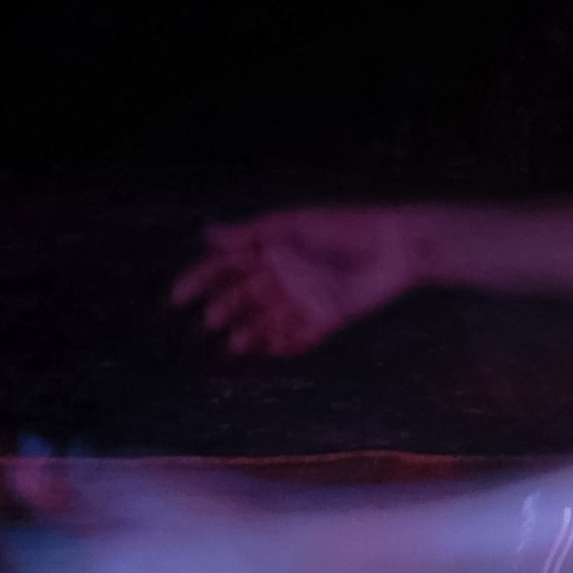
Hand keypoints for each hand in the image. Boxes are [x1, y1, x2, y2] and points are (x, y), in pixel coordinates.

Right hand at [170, 207, 431, 355]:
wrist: (394, 248)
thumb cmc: (343, 228)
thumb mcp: (293, 226)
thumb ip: (251, 233)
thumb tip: (206, 231)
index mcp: (269, 251)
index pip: (224, 267)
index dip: (199, 281)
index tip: (178, 297)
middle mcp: (280, 278)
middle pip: (240, 299)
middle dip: (224, 310)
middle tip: (214, 320)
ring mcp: (300, 302)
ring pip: (263, 324)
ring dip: (248, 335)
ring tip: (237, 342)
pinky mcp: (323, 321)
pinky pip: (295, 340)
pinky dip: (282, 345)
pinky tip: (272, 345)